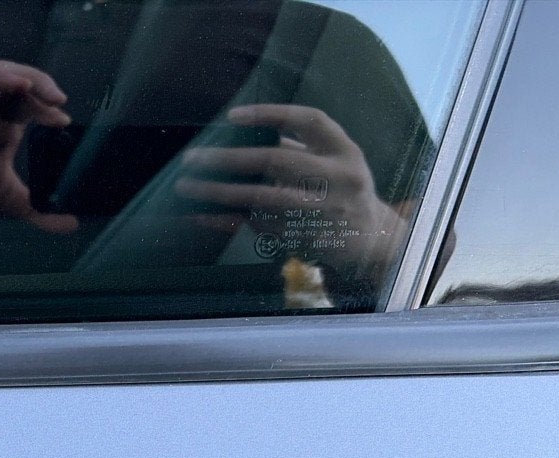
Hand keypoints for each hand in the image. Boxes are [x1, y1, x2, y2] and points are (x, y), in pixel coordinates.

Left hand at [175, 105, 404, 275]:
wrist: (371, 242)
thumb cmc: (342, 190)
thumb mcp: (335, 161)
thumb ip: (298, 145)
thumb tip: (242, 133)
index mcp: (345, 151)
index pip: (309, 120)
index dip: (270, 114)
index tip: (233, 116)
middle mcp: (338, 178)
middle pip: (278, 161)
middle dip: (231, 158)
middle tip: (194, 158)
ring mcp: (322, 212)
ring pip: (263, 200)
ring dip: (221, 193)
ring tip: (187, 187)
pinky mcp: (306, 238)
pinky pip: (258, 227)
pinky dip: (227, 221)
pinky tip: (200, 215)